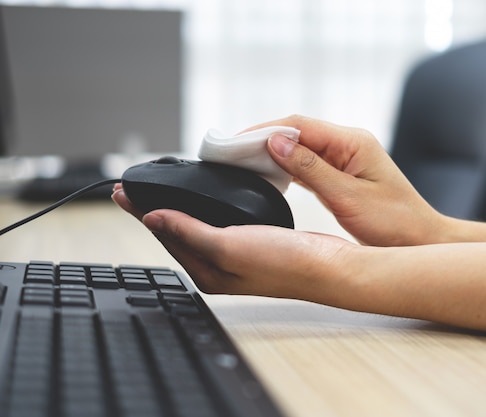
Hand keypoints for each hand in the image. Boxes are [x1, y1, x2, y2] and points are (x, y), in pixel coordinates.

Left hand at [112, 185, 369, 307]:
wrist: (329, 265)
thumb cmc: (285, 262)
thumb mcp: (229, 246)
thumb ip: (189, 232)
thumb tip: (153, 218)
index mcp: (207, 272)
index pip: (163, 236)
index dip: (141, 211)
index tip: (122, 191)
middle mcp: (217, 266)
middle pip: (174, 232)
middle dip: (152, 210)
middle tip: (131, 190)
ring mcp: (234, 256)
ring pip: (194, 228)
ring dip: (176, 208)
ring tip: (160, 192)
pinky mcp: (251, 244)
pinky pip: (217, 223)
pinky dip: (203, 209)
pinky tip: (204, 201)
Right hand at [250, 115, 444, 245]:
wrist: (420, 240)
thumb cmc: (394, 222)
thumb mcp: (348, 197)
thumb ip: (310, 168)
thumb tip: (275, 142)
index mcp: (353, 141)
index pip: (299, 125)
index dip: (263, 130)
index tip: (234, 142)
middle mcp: (347, 144)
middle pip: (296, 132)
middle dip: (261, 139)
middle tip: (229, 153)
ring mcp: (344, 158)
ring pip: (298, 147)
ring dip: (271, 153)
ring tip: (240, 163)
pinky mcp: (340, 173)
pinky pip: (306, 163)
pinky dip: (284, 167)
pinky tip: (266, 174)